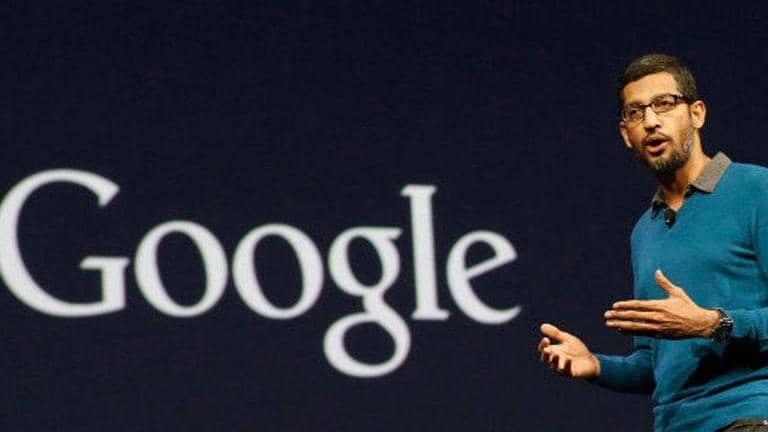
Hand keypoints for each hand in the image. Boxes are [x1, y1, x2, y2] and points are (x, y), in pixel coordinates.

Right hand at [538, 323, 599, 378]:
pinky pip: (566, 371)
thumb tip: (542, 326)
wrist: (590, 361)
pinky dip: (567, 365)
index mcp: (553, 352)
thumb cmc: (577, 350)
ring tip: (557, 354)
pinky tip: (569, 358)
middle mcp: (554, 361)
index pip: (543, 349)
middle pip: (545, 359)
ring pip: (554, 366)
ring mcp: (561, 368)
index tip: (546, 339)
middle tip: (547, 350)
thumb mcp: (566, 339)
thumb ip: (555, 333)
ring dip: (555, 361)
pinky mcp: (570, 373)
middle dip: (546, 355)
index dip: (543, 345)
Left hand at [604, 269, 718, 338]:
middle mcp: (657, 317)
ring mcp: (658, 327)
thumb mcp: (677, 293)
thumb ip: (664, 283)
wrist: (700, 324)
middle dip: (618, 316)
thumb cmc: (688, 307)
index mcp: (659, 305)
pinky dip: (631, 332)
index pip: (638, 305)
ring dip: (621, 325)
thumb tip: (657, 271)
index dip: (625, 306)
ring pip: (635, 327)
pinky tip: (621, 330)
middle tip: (606, 315)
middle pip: (633, 317)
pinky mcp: (660, 335)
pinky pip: (642, 333)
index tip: (614, 306)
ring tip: (609, 324)